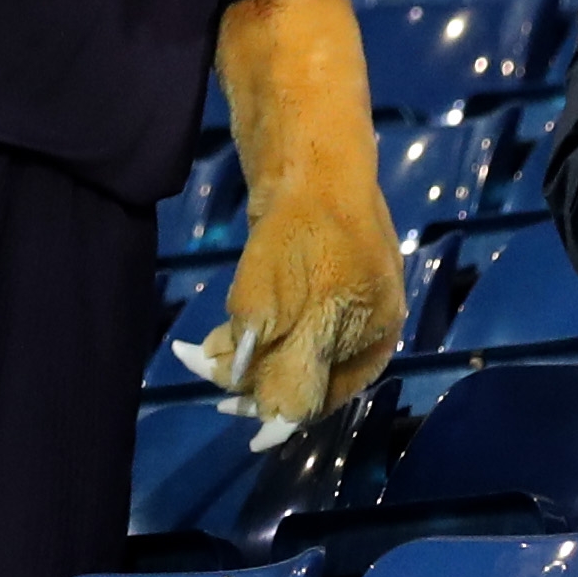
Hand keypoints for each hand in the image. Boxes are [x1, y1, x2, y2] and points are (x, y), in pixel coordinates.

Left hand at [174, 240, 410, 453]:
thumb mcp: (301, 314)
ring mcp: (336, 293)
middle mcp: (361, 322)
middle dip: (253, 380)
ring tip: (201, 354)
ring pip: (284, 345)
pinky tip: (220, 333)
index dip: (279, 412)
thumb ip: (291, 370)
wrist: (304, 154)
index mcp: (376, 337)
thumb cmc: (309, 236)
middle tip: (208, 375)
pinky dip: (248, 329)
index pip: (323, 395)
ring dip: (242, 357)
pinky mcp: (308, 270)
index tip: (234, 421)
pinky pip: (277, 317)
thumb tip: (278, 422)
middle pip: (302, 372)